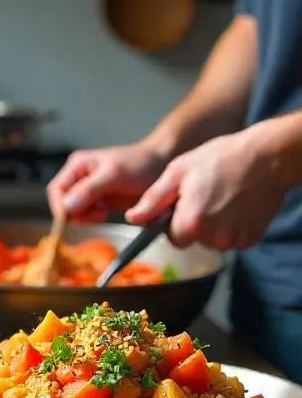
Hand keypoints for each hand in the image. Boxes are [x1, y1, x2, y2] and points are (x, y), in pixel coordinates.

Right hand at [47, 142, 166, 221]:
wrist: (160, 167)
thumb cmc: (139, 164)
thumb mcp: (114, 175)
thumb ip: (89, 190)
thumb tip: (66, 206)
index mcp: (77, 165)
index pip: (56, 189)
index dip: (59, 206)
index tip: (70, 219)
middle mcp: (79, 176)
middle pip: (63, 201)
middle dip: (75, 212)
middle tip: (97, 213)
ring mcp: (88, 190)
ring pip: (73, 210)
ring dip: (85, 216)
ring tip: (103, 212)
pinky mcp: (98, 200)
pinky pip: (85, 214)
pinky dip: (92, 218)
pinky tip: (105, 213)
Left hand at [124, 126, 288, 248]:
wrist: (265, 156)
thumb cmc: (220, 158)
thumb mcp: (178, 172)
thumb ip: (154, 199)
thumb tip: (132, 218)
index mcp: (192, 221)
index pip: (173, 238)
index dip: (175, 222)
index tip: (184, 204)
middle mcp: (214, 236)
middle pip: (194, 240)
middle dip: (195, 223)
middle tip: (205, 196)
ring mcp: (235, 239)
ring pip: (213, 241)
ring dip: (214, 226)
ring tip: (221, 198)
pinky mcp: (251, 238)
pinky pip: (233, 239)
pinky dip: (232, 227)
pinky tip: (236, 205)